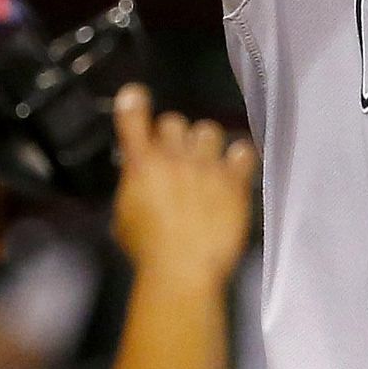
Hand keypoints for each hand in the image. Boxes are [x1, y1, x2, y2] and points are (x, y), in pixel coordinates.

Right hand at [108, 85, 258, 284]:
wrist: (183, 270)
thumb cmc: (147, 251)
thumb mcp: (124, 217)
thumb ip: (132, 188)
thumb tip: (139, 178)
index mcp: (141, 164)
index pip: (133, 116)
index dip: (134, 102)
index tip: (136, 97)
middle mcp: (173, 157)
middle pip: (174, 121)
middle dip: (173, 136)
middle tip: (176, 158)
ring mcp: (206, 166)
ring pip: (209, 129)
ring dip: (205, 144)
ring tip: (206, 164)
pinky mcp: (235, 182)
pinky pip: (243, 151)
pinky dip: (239, 158)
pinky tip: (235, 171)